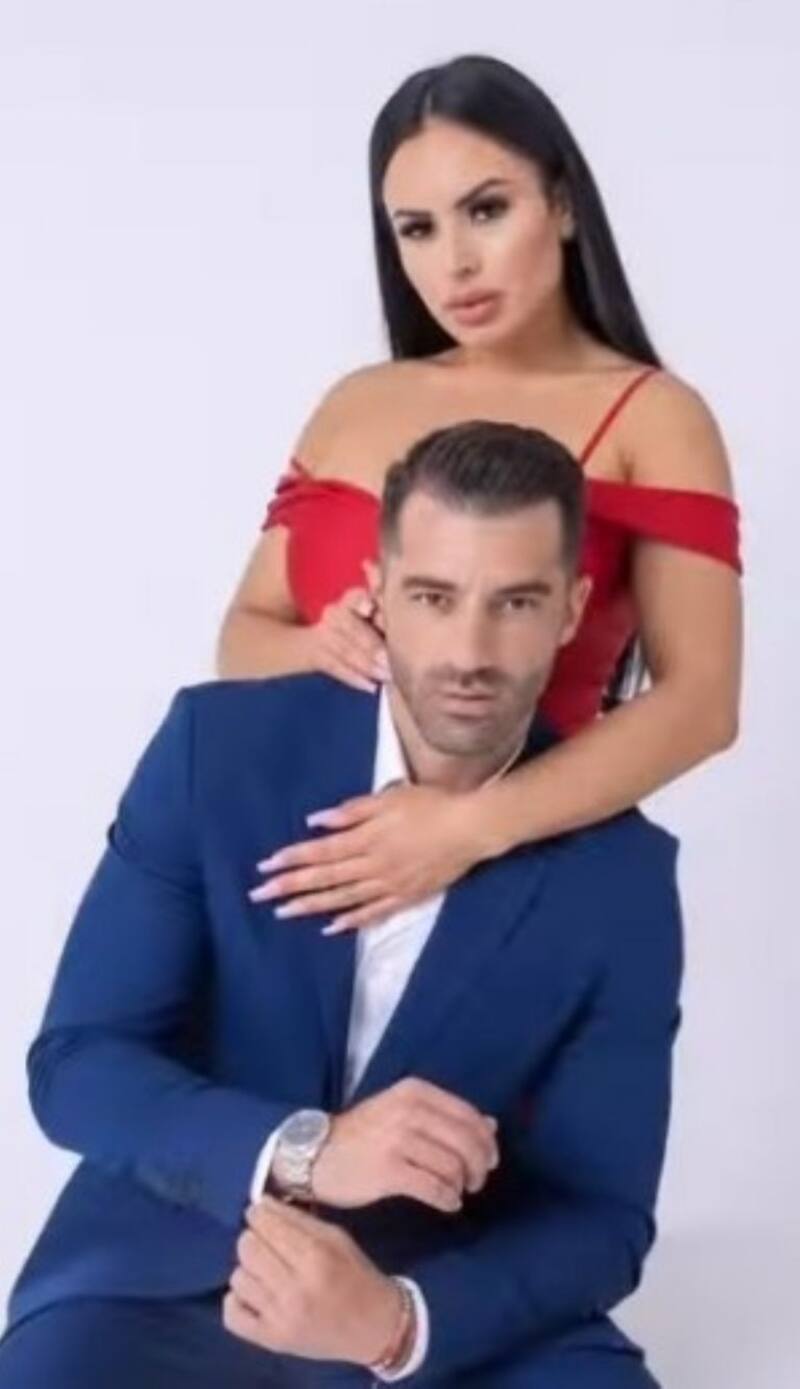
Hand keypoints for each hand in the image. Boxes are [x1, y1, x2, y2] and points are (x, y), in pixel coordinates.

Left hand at [224, 1196, 402, 1366]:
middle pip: (248, 1248)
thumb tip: (260, 1203)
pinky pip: (232, 1316)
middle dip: (253, 1238)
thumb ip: (297, 1219)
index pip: (266, 1225)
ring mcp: (281, 1318)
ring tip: (265, 1269)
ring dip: (248, 1269)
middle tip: (266, 1242)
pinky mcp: (272, 1341)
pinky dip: (237, 1300)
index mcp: (315, 1257)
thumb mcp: (336, 1237)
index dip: (258, 1214)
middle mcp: (295, 1289)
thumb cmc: (357, 1275)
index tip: (261, 1213)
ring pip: (238, 1278)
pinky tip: (254, 1294)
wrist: (374, 1328)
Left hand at [249, 781, 485, 930]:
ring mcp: (389, 885)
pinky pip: (373, 913)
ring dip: (312, 906)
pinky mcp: (405, 897)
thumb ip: (352, 811)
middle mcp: (373, 866)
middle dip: (290, 887)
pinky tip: (331, 927)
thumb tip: (316, 822)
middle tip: (259, 896)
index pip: (321, 852)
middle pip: (325, 878)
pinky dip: (350, 921)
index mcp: (367, 838)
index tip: (265, 867)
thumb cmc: (431, 805)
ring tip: (284, 913)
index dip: (292, 859)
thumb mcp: (390, 799)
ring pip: (343, 899)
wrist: (471, 829)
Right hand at [310, 584, 387, 693]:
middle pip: (349, 626)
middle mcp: (334, 613)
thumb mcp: (367, 610)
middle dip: (369, 643)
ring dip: (366, 665)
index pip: (354, 597)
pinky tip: (370, 687)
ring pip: (344, 650)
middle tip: (388, 659)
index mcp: (349, 599)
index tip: (369, 607)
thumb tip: (375, 568)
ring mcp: (324, 635)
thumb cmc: (357, 625)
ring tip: (385, 676)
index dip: (360, 601)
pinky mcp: (316, 655)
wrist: (311, 641)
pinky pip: (335, 667)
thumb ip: (377, 591)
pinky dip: (353, 678)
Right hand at [312, 1077, 498, 1211]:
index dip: (486, 1141)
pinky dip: (447, 1199)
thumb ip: (445, 1115)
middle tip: (477, 1182)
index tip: (490, 1160)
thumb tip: (491, 1125)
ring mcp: (397, 1140)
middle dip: (479, 1166)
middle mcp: (409, 1110)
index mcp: (415, 1091)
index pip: (468, 1115)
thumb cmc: (364, 1134)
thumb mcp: (403, 1111)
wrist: (315, 1153)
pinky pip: (434, 1188)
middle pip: (465, 1141)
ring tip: (456, 1191)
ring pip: (452, 1166)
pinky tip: (447, 1203)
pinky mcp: (388, 1171)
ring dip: (462, 1184)